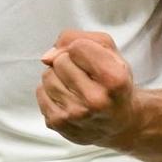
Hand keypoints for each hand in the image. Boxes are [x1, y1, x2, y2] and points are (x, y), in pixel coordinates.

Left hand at [36, 30, 137, 148]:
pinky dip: (50, 92)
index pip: (78, 47)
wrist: (120, 123)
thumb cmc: (113, 81)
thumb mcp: (108, 51)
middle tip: (86, 77)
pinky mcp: (59, 123)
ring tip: (77, 88)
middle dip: (69, 63)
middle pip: (60, 61)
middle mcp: (96, 101)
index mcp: (114, 80)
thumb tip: (47, 57)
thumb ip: (76, 38)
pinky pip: (40, 91)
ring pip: (47, 75)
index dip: (82, 48)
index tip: (93, 61)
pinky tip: (69, 99)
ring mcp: (75, 115)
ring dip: (58, 77)